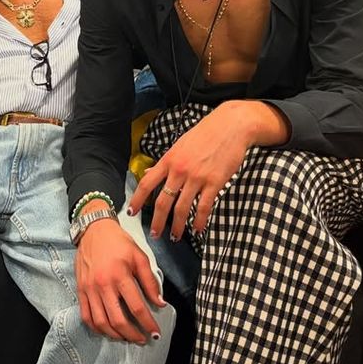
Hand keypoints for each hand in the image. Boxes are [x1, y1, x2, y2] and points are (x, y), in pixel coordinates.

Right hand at [75, 207, 165, 343]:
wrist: (93, 230)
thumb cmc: (118, 242)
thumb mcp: (140, 257)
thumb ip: (150, 281)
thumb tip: (160, 303)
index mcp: (120, 275)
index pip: (137, 308)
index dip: (148, 324)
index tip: (155, 333)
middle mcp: (103, 285)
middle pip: (118, 320)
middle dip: (132, 334)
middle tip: (142, 339)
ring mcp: (89, 289)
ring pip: (101, 322)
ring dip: (115, 335)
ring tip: (126, 337)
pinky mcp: (80, 290)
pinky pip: (86, 316)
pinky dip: (97, 328)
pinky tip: (107, 330)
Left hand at [130, 102, 286, 240]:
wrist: (231, 126)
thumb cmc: (205, 133)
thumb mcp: (180, 144)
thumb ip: (165, 162)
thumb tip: (149, 172)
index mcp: (169, 160)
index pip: (147, 183)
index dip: (138, 199)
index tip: (131, 212)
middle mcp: (180, 170)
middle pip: (163, 201)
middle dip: (157, 221)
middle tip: (155, 235)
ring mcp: (197, 177)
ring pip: (182, 208)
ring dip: (177, 226)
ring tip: (175, 236)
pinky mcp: (214, 182)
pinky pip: (203, 207)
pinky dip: (199, 221)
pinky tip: (197, 229)